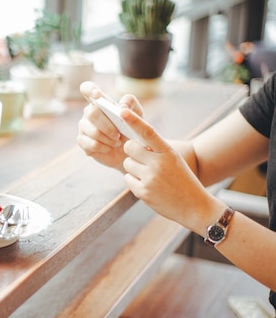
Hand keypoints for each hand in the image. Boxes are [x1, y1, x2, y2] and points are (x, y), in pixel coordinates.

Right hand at [77, 81, 143, 170]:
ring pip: (93, 131)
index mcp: (100, 102)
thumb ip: (131, 105)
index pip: (87, 89)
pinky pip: (92, 144)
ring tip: (116, 142)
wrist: (129, 151)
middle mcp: (89, 113)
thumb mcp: (137, 115)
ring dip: (109, 139)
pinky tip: (109, 148)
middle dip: (108, 126)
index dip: (89, 89)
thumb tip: (121, 107)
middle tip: (118, 135)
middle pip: (91, 113)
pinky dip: (105, 148)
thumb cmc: (131, 129)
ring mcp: (83, 127)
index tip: (97, 95)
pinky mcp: (82, 142)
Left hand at [120, 111, 219, 228]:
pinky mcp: (143, 192)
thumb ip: (156, 151)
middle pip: (129, 147)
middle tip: (142, 159)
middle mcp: (159, 163)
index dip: (134, 120)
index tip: (122, 110)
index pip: (148, 132)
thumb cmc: (183, 180)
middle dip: (132, 152)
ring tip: (149, 176)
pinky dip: (134, 182)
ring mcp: (150, 178)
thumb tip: (134, 143)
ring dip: (133, 168)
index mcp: (168, 152)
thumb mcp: (174, 160)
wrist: (195, 206)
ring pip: (127, 164)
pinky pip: (127, 179)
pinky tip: (148, 187)